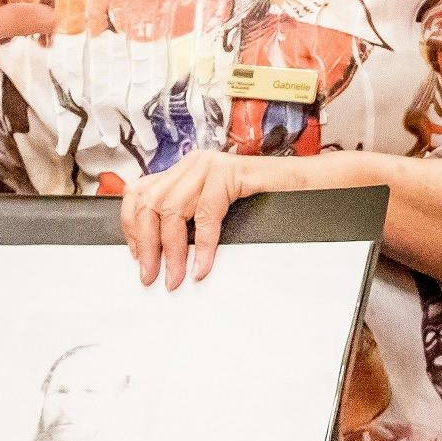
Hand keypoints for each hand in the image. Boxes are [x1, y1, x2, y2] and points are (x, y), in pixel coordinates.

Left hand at [120, 151, 273, 288]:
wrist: (308, 182)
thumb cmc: (266, 199)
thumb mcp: (217, 209)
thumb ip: (191, 219)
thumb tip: (163, 253)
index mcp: (186, 169)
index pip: (141, 192)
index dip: (132, 226)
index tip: (138, 256)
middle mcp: (194, 163)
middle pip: (150, 203)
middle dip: (147, 245)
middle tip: (151, 275)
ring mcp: (211, 166)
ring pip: (172, 210)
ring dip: (171, 251)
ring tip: (175, 276)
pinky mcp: (230, 173)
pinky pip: (206, 214)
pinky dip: (203, 247)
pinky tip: (202, 266)